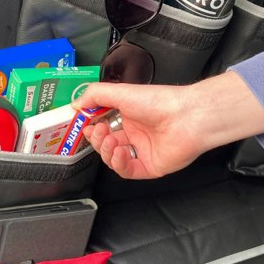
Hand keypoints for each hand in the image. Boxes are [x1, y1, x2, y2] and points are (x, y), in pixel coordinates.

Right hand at [72, 72, 263, 179]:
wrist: (186, 117)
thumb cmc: (159, 102)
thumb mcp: (121, 92)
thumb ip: (96, 95)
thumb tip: (76, 104)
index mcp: (129, 116)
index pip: (102, 125)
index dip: (90, 127)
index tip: (82, 124)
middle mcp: (136, 134)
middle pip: (106, 144)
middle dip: (96, 139)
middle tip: (96, 131)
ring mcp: (142, 151)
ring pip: (114, 159)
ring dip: (106, 151)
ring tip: (109, 140)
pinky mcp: (149, 166)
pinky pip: (127, 171)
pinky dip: (118, 163)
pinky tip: (119, 152)